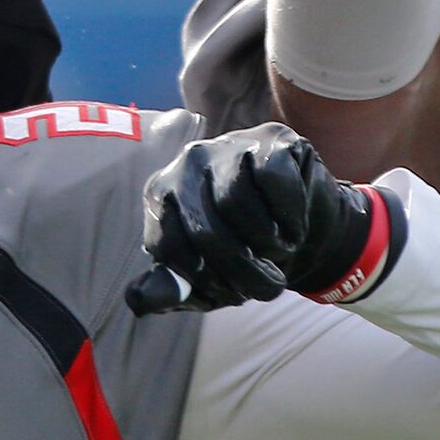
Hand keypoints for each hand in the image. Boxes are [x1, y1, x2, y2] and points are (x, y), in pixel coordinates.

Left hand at [128, 124, 389, 314]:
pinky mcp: (272, 138)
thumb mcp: (206, 277)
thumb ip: (170, 288)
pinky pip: (274, 182)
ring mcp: (230, 144)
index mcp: (162, 194)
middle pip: (204, 230)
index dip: (202, 281)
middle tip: (268, 289)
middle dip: (241, 272)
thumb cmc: (246, 249)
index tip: (230, 296)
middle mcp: (188, 162)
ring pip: (237, 204)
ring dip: (268, 244)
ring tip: (281, 252)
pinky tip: (294, 227)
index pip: (168, 245)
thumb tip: (135, 301)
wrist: (304, 223)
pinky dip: (290, 217)